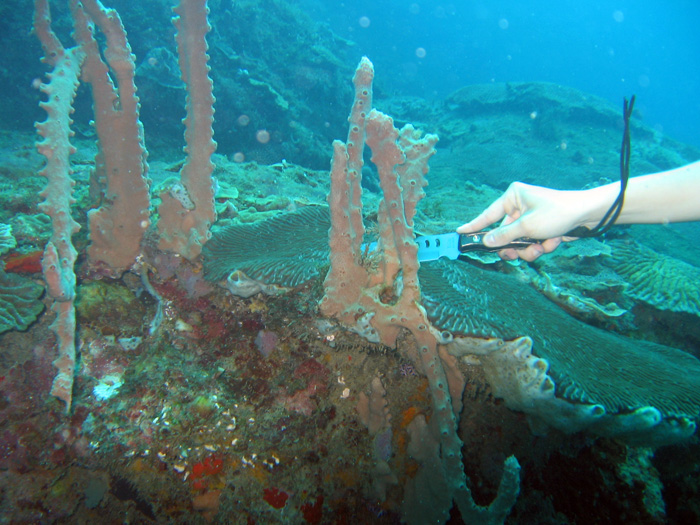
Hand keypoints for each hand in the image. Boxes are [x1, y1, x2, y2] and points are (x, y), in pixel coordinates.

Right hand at [457, 182, 587, 260]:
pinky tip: (553, 242)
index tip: (459, 233)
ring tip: (541, 248)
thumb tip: (486, 242)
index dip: (474, 225)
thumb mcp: (527, 226)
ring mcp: (531, 219)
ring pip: (518, 242)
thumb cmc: (557, 212)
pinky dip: (541, 246)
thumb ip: (504, 235)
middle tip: (512, 254)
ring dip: (529, 249)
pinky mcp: (541, 229)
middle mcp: (520, 206)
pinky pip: (532, 243)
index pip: (488, 214)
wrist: (588, 215)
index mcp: (513, 197)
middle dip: (513, 246)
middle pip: (504, 234)